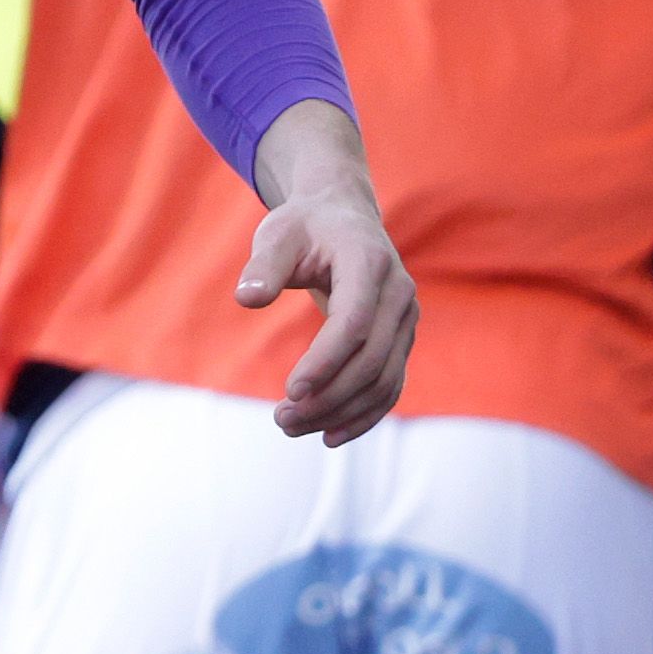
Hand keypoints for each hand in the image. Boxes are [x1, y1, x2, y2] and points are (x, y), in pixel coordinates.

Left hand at [237, 99, 415, 445]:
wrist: (343, 218)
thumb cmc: (305, 227)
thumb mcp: (278, 234)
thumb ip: (264, 265)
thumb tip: (247, 298)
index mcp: (370, 264)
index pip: (353, 323)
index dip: (326, 361)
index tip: (291, 390)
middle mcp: (399, 295)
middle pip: (371, 360)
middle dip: (328, 397)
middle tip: (281, 419)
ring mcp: (405, 321)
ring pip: (383, 381)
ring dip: (341, 412)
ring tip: (292, 427)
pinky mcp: (401, 341)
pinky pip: (390, 386)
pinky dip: (364, 415)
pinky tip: (329, 435)